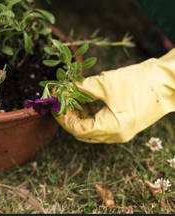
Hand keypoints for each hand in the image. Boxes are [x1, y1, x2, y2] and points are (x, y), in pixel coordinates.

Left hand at [56, 49, 174, 142]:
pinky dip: (90, 114)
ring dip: (79, 115)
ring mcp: (122, 131)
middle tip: (59, 101)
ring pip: (91, 128)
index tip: (53, 103)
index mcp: (111, 128)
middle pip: (83, 132)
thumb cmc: (138, 81)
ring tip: (69, 98)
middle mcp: (116, 135)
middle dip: (69, 116)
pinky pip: (102, 124)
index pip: (77, 129)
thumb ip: (80, 88)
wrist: (168, 81)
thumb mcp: (104, 83)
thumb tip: (61, 89)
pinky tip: (84, 99)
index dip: (63, 117)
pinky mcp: (125, 124)